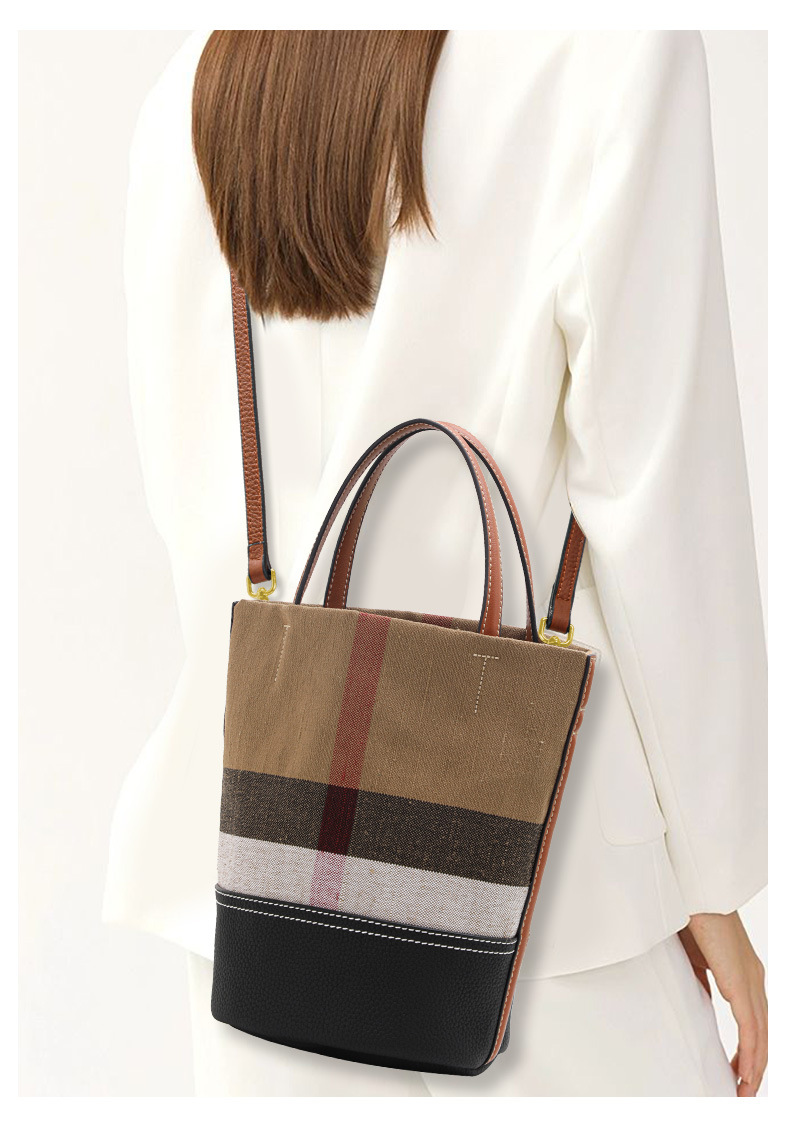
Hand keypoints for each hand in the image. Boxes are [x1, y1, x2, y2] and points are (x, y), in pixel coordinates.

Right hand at [678, 912, 766, 1095]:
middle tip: (742, 1089)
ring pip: (761, 1036)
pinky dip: (751, 1056)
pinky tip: (746, 1074)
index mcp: (745, 970)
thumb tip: (701, 998)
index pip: (754, 1017)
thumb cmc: (691, 914)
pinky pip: (752, 1030)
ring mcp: (752, 982)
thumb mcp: (695, 955)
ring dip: (754, 1067)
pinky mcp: (742, 986)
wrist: (696, 893)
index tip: (738, 1066)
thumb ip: (702, 977)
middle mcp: (755, 978)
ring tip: (743, 1091)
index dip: (749, 1045)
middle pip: (762, 1032)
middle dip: (754, 1064)